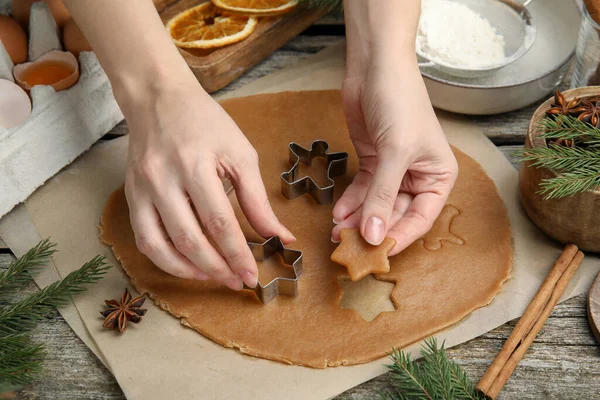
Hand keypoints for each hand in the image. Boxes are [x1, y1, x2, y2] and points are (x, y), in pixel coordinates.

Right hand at [122, 84, 294, 288]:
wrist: (159, 99)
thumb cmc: (206, 123)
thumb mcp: (240, 154)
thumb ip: (257, 199)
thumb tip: (280, 236)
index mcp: (196, 165)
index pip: (220, 223)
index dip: (238, 254)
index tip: (253, 276)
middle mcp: (164, 179)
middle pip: (191, 239)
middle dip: (218, 268)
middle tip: (238, 282)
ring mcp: (142, 189)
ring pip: (162, 245)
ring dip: (190, 270)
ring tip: (215, 278)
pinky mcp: (131, 195)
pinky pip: (143, 238)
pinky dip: (165, 259)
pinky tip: (188, 266)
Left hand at [332, 60, 457, 254]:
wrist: (376, 68)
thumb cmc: (400, 103)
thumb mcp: (394, 152)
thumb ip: (383, 196)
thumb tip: (375, 236)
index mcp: (438, 176)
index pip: (420, 218)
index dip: (399, 237)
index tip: (377, 253)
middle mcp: (418, 177)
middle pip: (394, 214)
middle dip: (372, 229)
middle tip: (348, 246)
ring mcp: (393, 171)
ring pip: (375, 205)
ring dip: (356, 219)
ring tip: (336, 233)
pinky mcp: (372, 162)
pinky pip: (362, 191)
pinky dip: (350, 203)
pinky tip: (337, 214)